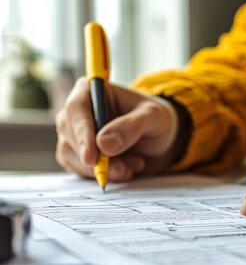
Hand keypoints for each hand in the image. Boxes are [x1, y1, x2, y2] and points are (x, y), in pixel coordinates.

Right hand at [56, 77, 179, 180]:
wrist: (158, 138)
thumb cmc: (155, 119)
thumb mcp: (153, 117)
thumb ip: (131, 126)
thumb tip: (103, 144)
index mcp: (90, 90)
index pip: (76, 109)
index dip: (81, 134)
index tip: (90, 158)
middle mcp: (76, 110)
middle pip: (70, 136)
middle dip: (97, 158)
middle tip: (124, 169)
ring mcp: (73, 133)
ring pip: (72, 157)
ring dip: (104, 168)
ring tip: (134, 164)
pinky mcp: (76, 153)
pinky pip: (79, 170)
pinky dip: (103, 174)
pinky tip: (126, 168)